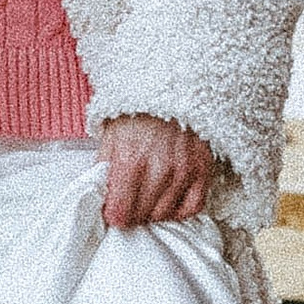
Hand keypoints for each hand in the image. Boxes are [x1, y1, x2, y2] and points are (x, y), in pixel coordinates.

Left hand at [99, 114, 216, 229]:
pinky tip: (169, 198)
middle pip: (141, 216)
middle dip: (131, 212)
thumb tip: (101, 198)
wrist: (171, 87)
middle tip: (130, 201)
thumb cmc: (137, 112)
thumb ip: (104, 170)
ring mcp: (184, 172)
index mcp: (130, 161)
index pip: (119, 213)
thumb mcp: (110, 136)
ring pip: (164, 214)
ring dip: (153, 210)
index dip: (114, 214)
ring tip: (148, 195)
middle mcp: (159, 170)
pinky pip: (192, 208)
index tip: (114, 209)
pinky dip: (179, 209)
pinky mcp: (202, 170)